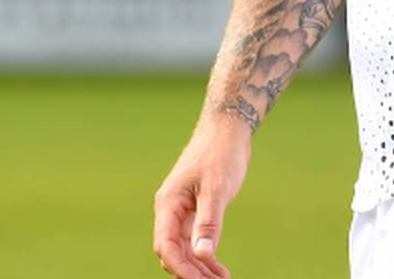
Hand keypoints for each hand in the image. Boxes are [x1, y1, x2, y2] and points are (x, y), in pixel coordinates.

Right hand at [152, 117, 253, 278]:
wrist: (226, 130)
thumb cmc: (220, 155)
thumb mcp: (217, 189)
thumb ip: (208, 223)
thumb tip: (202, 256)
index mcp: (168, 204)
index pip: (166, 246)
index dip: (181, 268)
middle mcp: (170, 210)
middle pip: (173, 252)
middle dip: (191, 273)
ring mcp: (180, 211)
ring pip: (183, 250)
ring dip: (199, 268)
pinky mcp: (194, 210)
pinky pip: (193, 241)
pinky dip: (205, 257)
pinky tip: (219, 269)